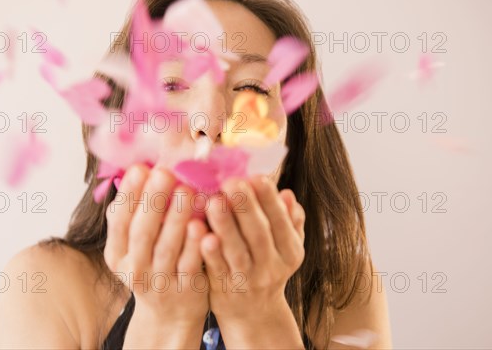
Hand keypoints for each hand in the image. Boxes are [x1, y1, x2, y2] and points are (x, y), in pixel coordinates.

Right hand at [104, 163, 208, 336]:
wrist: (169, 315)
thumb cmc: (154, 266)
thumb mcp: (135, 245)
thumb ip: (136, 213)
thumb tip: (138, 167)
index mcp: (118, 254)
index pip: (119, 221)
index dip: (128, 194)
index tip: (139, 168)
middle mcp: (134, 269)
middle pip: (141, 232)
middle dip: (152, 200)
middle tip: (164, 172)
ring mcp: (160, 282)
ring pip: (166, 248)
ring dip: (176, 218)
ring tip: (186, 190)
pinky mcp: (185, 291)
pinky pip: (190, 266)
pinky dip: (195, 246)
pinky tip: (202, 225)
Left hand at [200, 175, 305, 345]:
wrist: (254, 314)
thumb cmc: (266, 267)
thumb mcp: (285, 247)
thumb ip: (288, 221)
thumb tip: (287, 194)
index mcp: (289, 251)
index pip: (280, 222)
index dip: (269, 200)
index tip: (258, 176)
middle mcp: (271, 266)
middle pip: (259, 235)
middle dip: (246, 207)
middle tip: (232, 181)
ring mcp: (247, 280)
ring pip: (237, 252)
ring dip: (226, 226)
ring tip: (214, 201)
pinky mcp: (224, 290)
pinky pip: (216, 270)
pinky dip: (210, 253)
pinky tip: (202, 234)